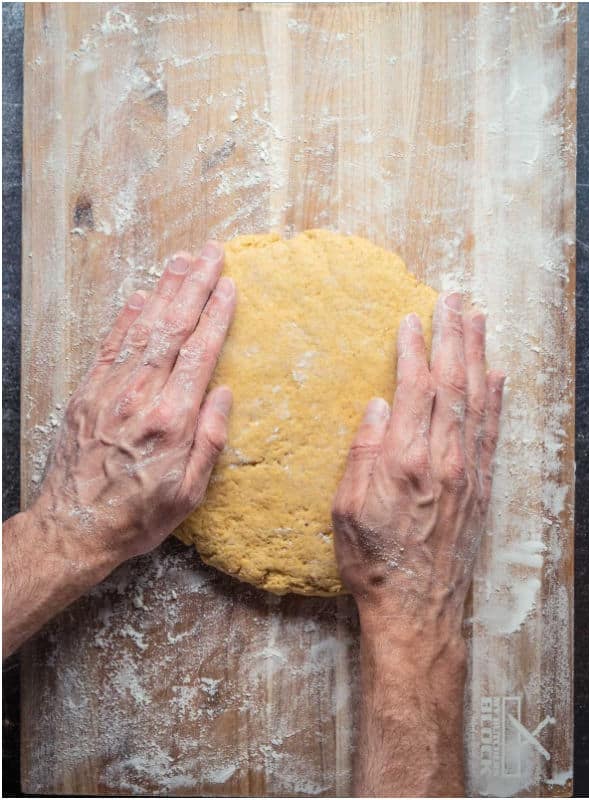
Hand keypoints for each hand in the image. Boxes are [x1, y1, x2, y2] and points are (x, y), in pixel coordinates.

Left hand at [30, 242, 236, 569]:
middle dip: (194, 286)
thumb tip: (222, 392)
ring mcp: (108, 392)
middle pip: (171, 328)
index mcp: (170, 422)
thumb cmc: (138, 516)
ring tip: (183, 260)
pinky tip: (143, 295)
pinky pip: (110, 345)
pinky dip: (127, 316)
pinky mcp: (86, 394)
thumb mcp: (190, 492)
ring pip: (141, 328)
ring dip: (164, 290)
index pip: (199, 353)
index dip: (216, 315)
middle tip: (212, 254)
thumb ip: (210, 439)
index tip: (229, 287)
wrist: (74, 529)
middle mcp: (138, 398)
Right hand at [332, 292, 504, 639]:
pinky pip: (493, 431)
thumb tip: (380, 405)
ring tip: (478, 319)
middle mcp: (446, 459)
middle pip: (453, 383)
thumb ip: (364, 452)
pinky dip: (497, 398)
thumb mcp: (348, 508)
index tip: (411, 319)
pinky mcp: (483, 485)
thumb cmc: (375, 562)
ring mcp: (470, 470)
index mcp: (407, 460)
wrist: (418, 606)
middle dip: (453, 335)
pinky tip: (497, 374)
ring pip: (478, 399)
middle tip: (453, 298)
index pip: (415, 388)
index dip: (414, 349)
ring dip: (478, 355)